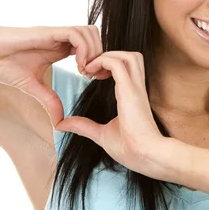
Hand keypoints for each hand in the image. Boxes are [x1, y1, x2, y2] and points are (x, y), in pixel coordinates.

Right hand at [0, 23, 102, 125]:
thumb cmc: (3, 63)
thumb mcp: (32, 87)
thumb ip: (48, 100)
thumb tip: (59, 123)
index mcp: (61, 48)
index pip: (91, 47)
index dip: (99, 61)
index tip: (95, 79)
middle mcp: (62, 38)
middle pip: (96, 37)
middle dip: (101, 56)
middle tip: (93, 75)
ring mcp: (56, 34)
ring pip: (90, 32)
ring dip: (94, 52)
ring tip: (85, 71)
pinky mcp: (48, 32)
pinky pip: (76, 33)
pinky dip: (83, 49)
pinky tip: (78, 65)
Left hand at [55, 51, 178, 180]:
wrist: (145, 155)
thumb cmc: (130, 148)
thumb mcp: (102, 134)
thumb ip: (84, 126)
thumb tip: (63, 124)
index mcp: (133, 96)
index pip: (128, 67)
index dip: (109, 65)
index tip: (91, 76)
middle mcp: (136, 88)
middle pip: (131, 56)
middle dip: (110, 55)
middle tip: (91, 69)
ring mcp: (135, 87)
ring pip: (127, 55)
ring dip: (108, 56)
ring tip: (91, 69)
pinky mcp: (129, 90)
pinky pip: (116, 63)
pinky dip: (102, 61)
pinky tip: (90, 73)